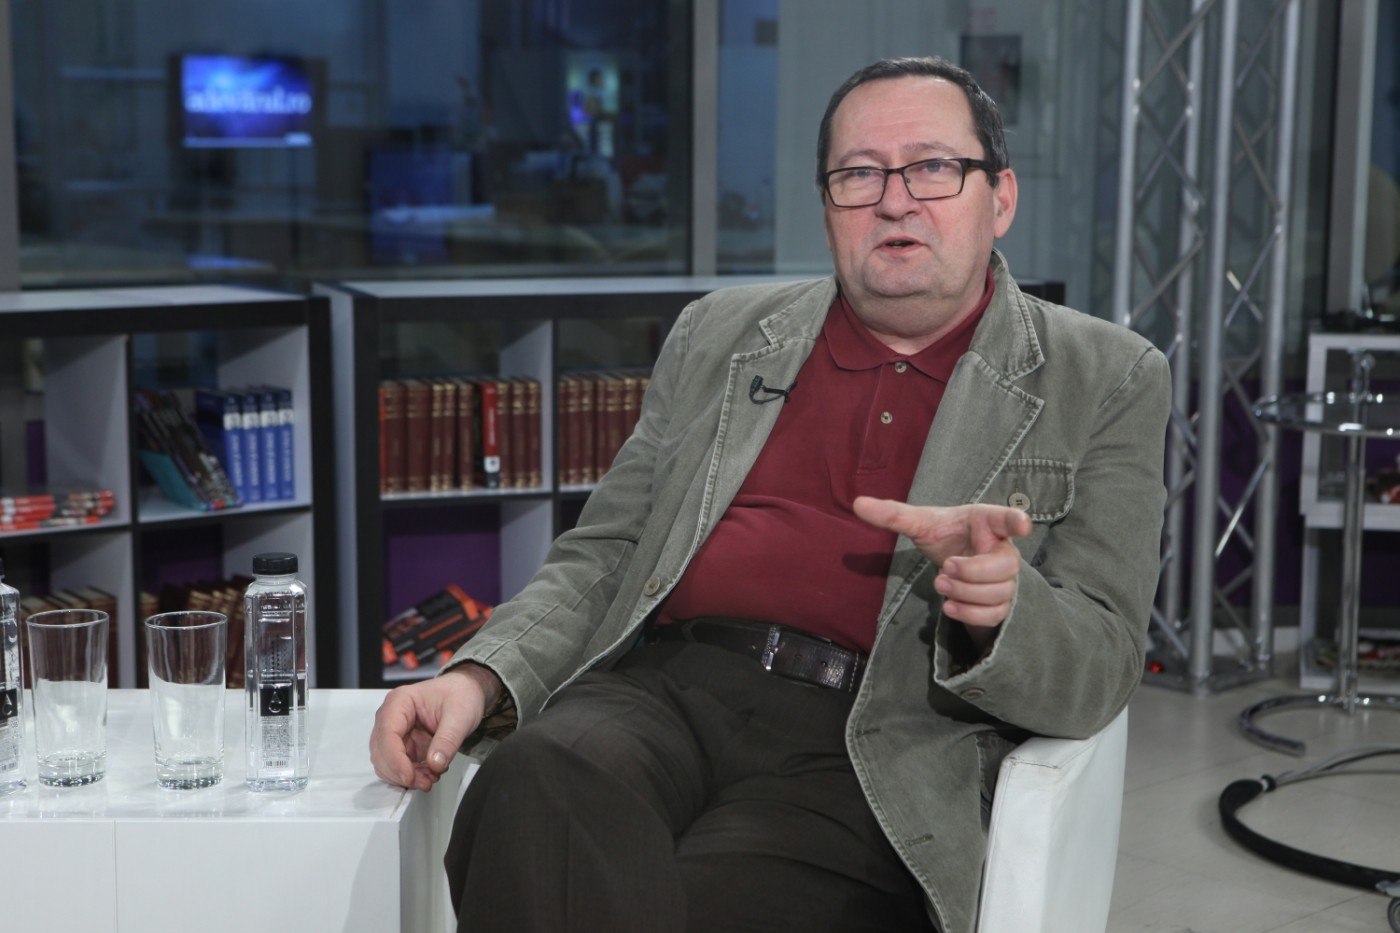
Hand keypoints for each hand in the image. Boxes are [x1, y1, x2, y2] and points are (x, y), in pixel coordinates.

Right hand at [369, 662, 501, 791]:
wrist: (466, 692)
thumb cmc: (461, 695)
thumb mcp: (461, 715)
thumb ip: (448, 740)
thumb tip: (434, 764)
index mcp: (399, 702)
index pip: (387, 734)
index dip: (395, 760)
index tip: (410, 777)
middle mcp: (390, 717)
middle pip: (381, 752)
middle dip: (401, 772)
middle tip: (427, 781)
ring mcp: (394, 732)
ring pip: (386, 763)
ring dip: (406, 776)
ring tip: (432, 777)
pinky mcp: (402, 745)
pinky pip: (398, 766)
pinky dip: (411, 775)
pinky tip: (430, 773)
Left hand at [853, 497, 1031, 633]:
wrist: (955, 565)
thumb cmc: (945, 537)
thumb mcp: (921, 525)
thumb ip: (893, 514)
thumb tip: (857, 503)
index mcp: (986, 522)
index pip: (1007, 519)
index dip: (1015, 521)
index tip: (1020, 525)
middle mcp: (1003, 549)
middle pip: (1005, 565)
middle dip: (973, 572)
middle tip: (945, 568)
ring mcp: (1006, 579)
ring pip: (999, 592)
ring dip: (966, 593)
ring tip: (941, 584)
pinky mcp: (1002, 603)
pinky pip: (995, 614)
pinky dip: (969, 614)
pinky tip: (949, 606)